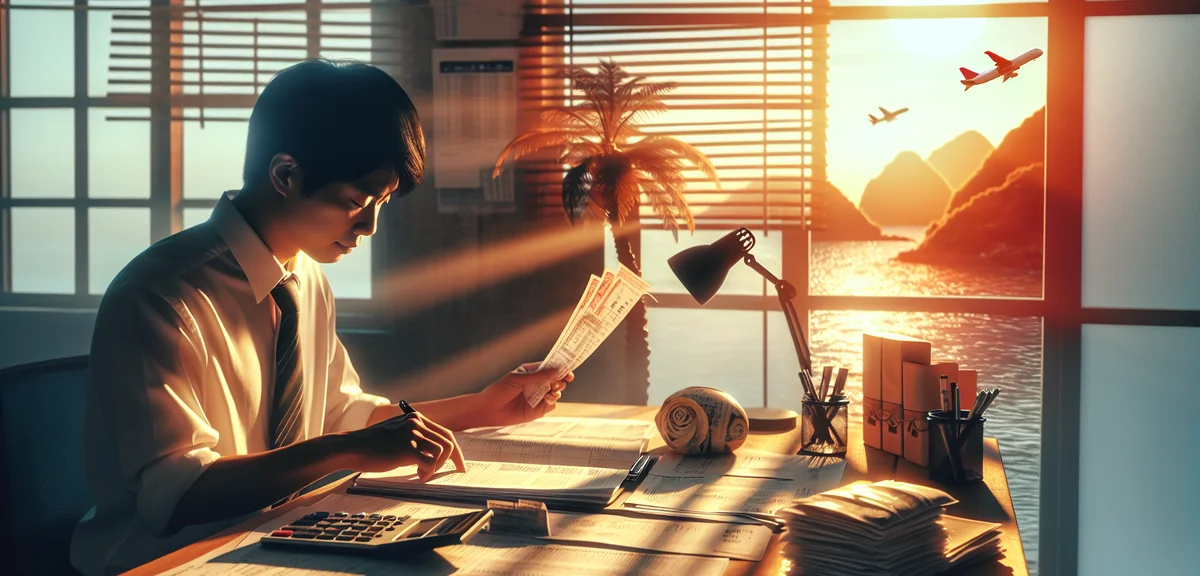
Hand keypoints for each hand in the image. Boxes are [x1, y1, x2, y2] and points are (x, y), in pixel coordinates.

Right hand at [343, 410, 466, 481]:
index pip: (444, 433)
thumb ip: (414, 438)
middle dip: (455, 459)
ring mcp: (412, 434)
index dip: (455, 451)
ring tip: (422, 474)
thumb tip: (435, 454)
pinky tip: (418, 476)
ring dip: (436, 467)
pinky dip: (428, 472)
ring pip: (442, 452)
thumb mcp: (396, 434)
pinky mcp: (407, 447)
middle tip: (456, 472)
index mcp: (415, 418)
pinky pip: (430, 463)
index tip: (459, 464)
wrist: (351, 448)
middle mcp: (416, 422)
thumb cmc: (371, 446)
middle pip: (448, 441)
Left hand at [476, 362, 573, 426]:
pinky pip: (551, 404)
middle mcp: (536, 384)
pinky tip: (547, 399)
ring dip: (558, 389)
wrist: (488, 410)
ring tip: (553, 389)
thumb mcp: (517, 379)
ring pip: (556, 391)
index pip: (549, 367)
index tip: (569, 367)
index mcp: (531, 372)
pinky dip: (552, 400)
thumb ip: (538, 375)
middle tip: (563, 379)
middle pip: (556, 379)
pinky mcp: (538, 410)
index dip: (560, 366)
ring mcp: (538, 397)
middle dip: (562, 378)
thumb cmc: (499, 390)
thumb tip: (557, 369)